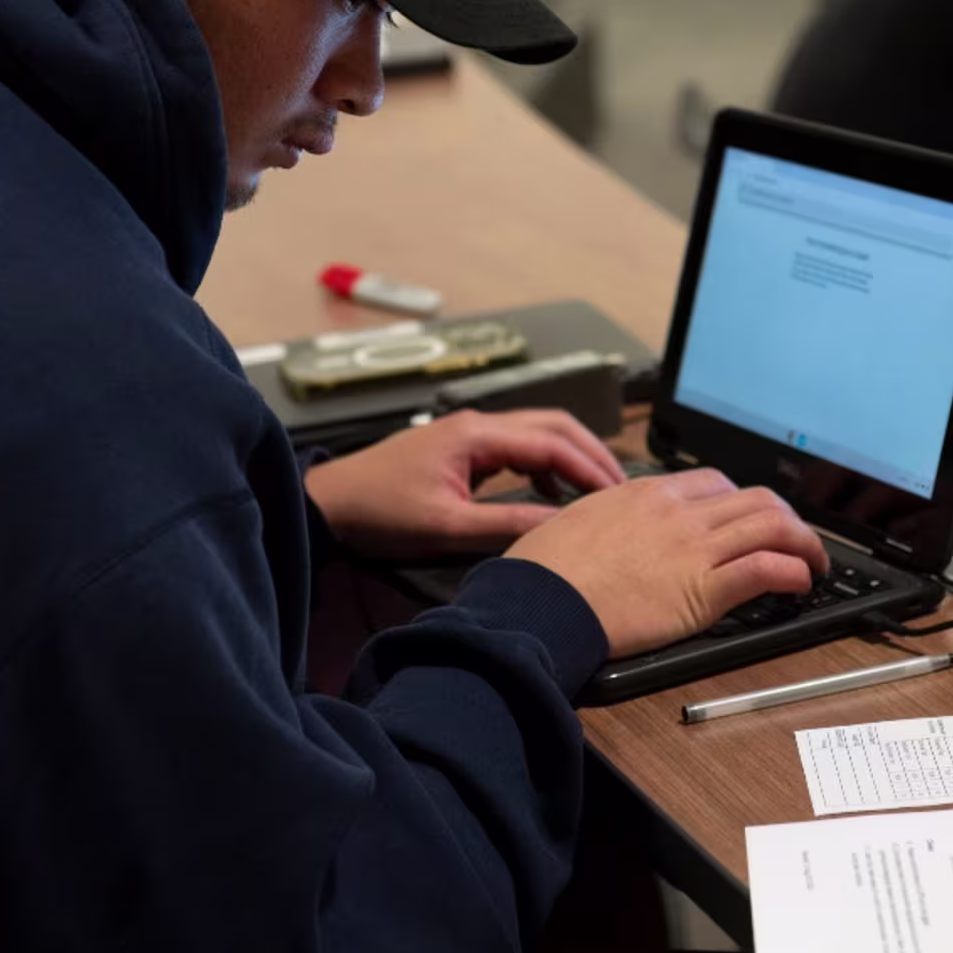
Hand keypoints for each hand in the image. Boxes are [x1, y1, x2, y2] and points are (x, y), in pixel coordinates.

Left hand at [303, 410, 624, 558]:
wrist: (332, 503)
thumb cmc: (381, 514)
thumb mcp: (447, 527)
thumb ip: (507, 524)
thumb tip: (562, 528)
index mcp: (476, 436)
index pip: (550, 442)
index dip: (589, 467)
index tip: (617, 495)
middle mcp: (477, 424)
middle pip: (552, 425)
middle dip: (590, 453)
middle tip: (620, 488)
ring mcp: (469, 433)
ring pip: (537, 432)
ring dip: (569, 457)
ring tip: (596, 493)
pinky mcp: (462, 448)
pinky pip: (517, 446)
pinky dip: (544, 464)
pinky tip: (550, 495)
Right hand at [506, 469, 829, 658]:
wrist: (538, 601)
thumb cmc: (544, 571)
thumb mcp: (575, 522)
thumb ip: (607, 518)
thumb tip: (609, 527)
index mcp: (646, 493)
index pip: (715, 482)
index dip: (741, 501)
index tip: (748, 520)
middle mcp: (677, 512)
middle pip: (755, 498)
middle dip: (785, 518)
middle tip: (794, 540)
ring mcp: (692, 547)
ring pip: (772, 526)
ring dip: (805, 543)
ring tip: (814, 562)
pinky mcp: (702, 589)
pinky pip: (766, 568)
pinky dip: (794, 572)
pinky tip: (801, 583)